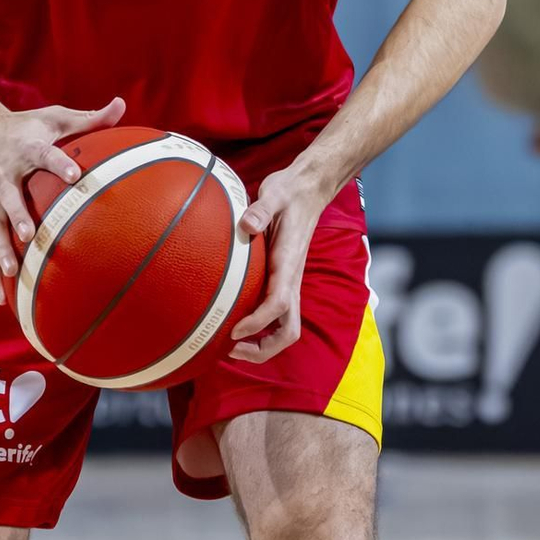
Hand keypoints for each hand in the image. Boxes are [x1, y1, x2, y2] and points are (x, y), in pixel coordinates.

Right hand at [0, 96, 125, 301]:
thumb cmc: (24, 127)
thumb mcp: (53, 117)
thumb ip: (89, 118)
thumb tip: (122, 104)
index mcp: (26, 149)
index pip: (43, 154)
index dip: (58, 162)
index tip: (74, 173)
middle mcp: (5, 176)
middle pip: (10, 198)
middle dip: (18, 217)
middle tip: (30, 235)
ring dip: (0, 249)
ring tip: (10, 270)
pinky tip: (2, 297)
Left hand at [227, 157, 337, 363]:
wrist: (309, 190)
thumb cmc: (290, 192)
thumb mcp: (275, 193)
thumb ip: (261, 209)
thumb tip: (245, 223)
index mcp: (289, 265)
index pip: (278, 304)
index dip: (257, 322)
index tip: (234, 331)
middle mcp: (292, 281)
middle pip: (288, 331)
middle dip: (263, 348)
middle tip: (231, 349)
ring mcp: (289, 284)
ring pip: (284, 328)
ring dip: (262, 345)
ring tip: (230, 346)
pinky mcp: (283, 281)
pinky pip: (275, 316)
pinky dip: (259, 329)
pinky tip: (233, 323)